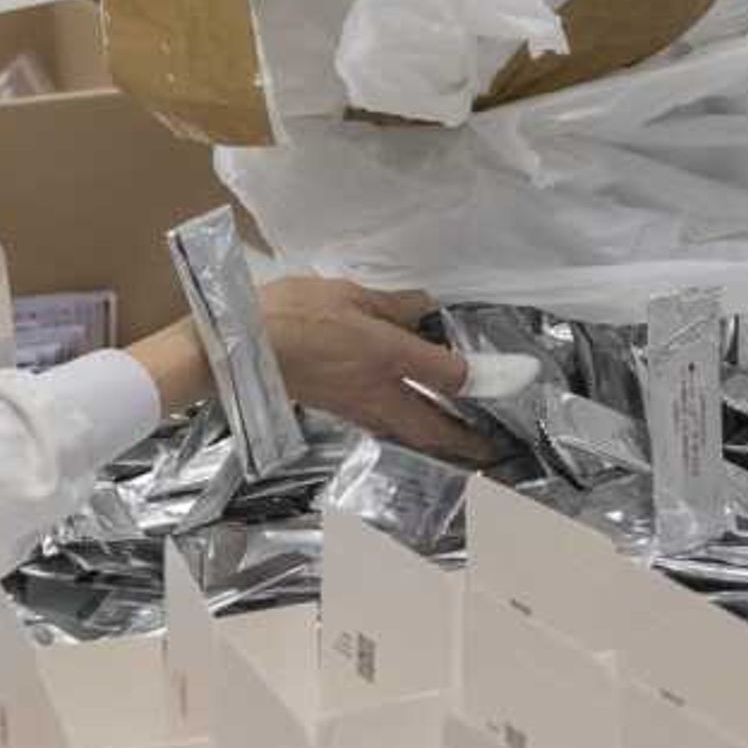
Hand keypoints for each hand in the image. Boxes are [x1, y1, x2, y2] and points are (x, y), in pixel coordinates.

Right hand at [261, 279, 491, 461]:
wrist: (237, 347)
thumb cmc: (293, 314)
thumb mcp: (350, 295)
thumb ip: (393, 305)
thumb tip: (425, 308)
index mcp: (389, 358)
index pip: (449, 376)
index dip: (483, 380)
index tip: (510, 383)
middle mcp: (379, 392)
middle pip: (432, 427)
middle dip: (466, 443)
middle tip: (491, 452)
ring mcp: (356, 408)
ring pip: (408, 434)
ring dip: (437, 443)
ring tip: (460, 446)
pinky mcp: (337, 411)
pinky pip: (383, 428)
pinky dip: (405, 433)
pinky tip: (408, 427)